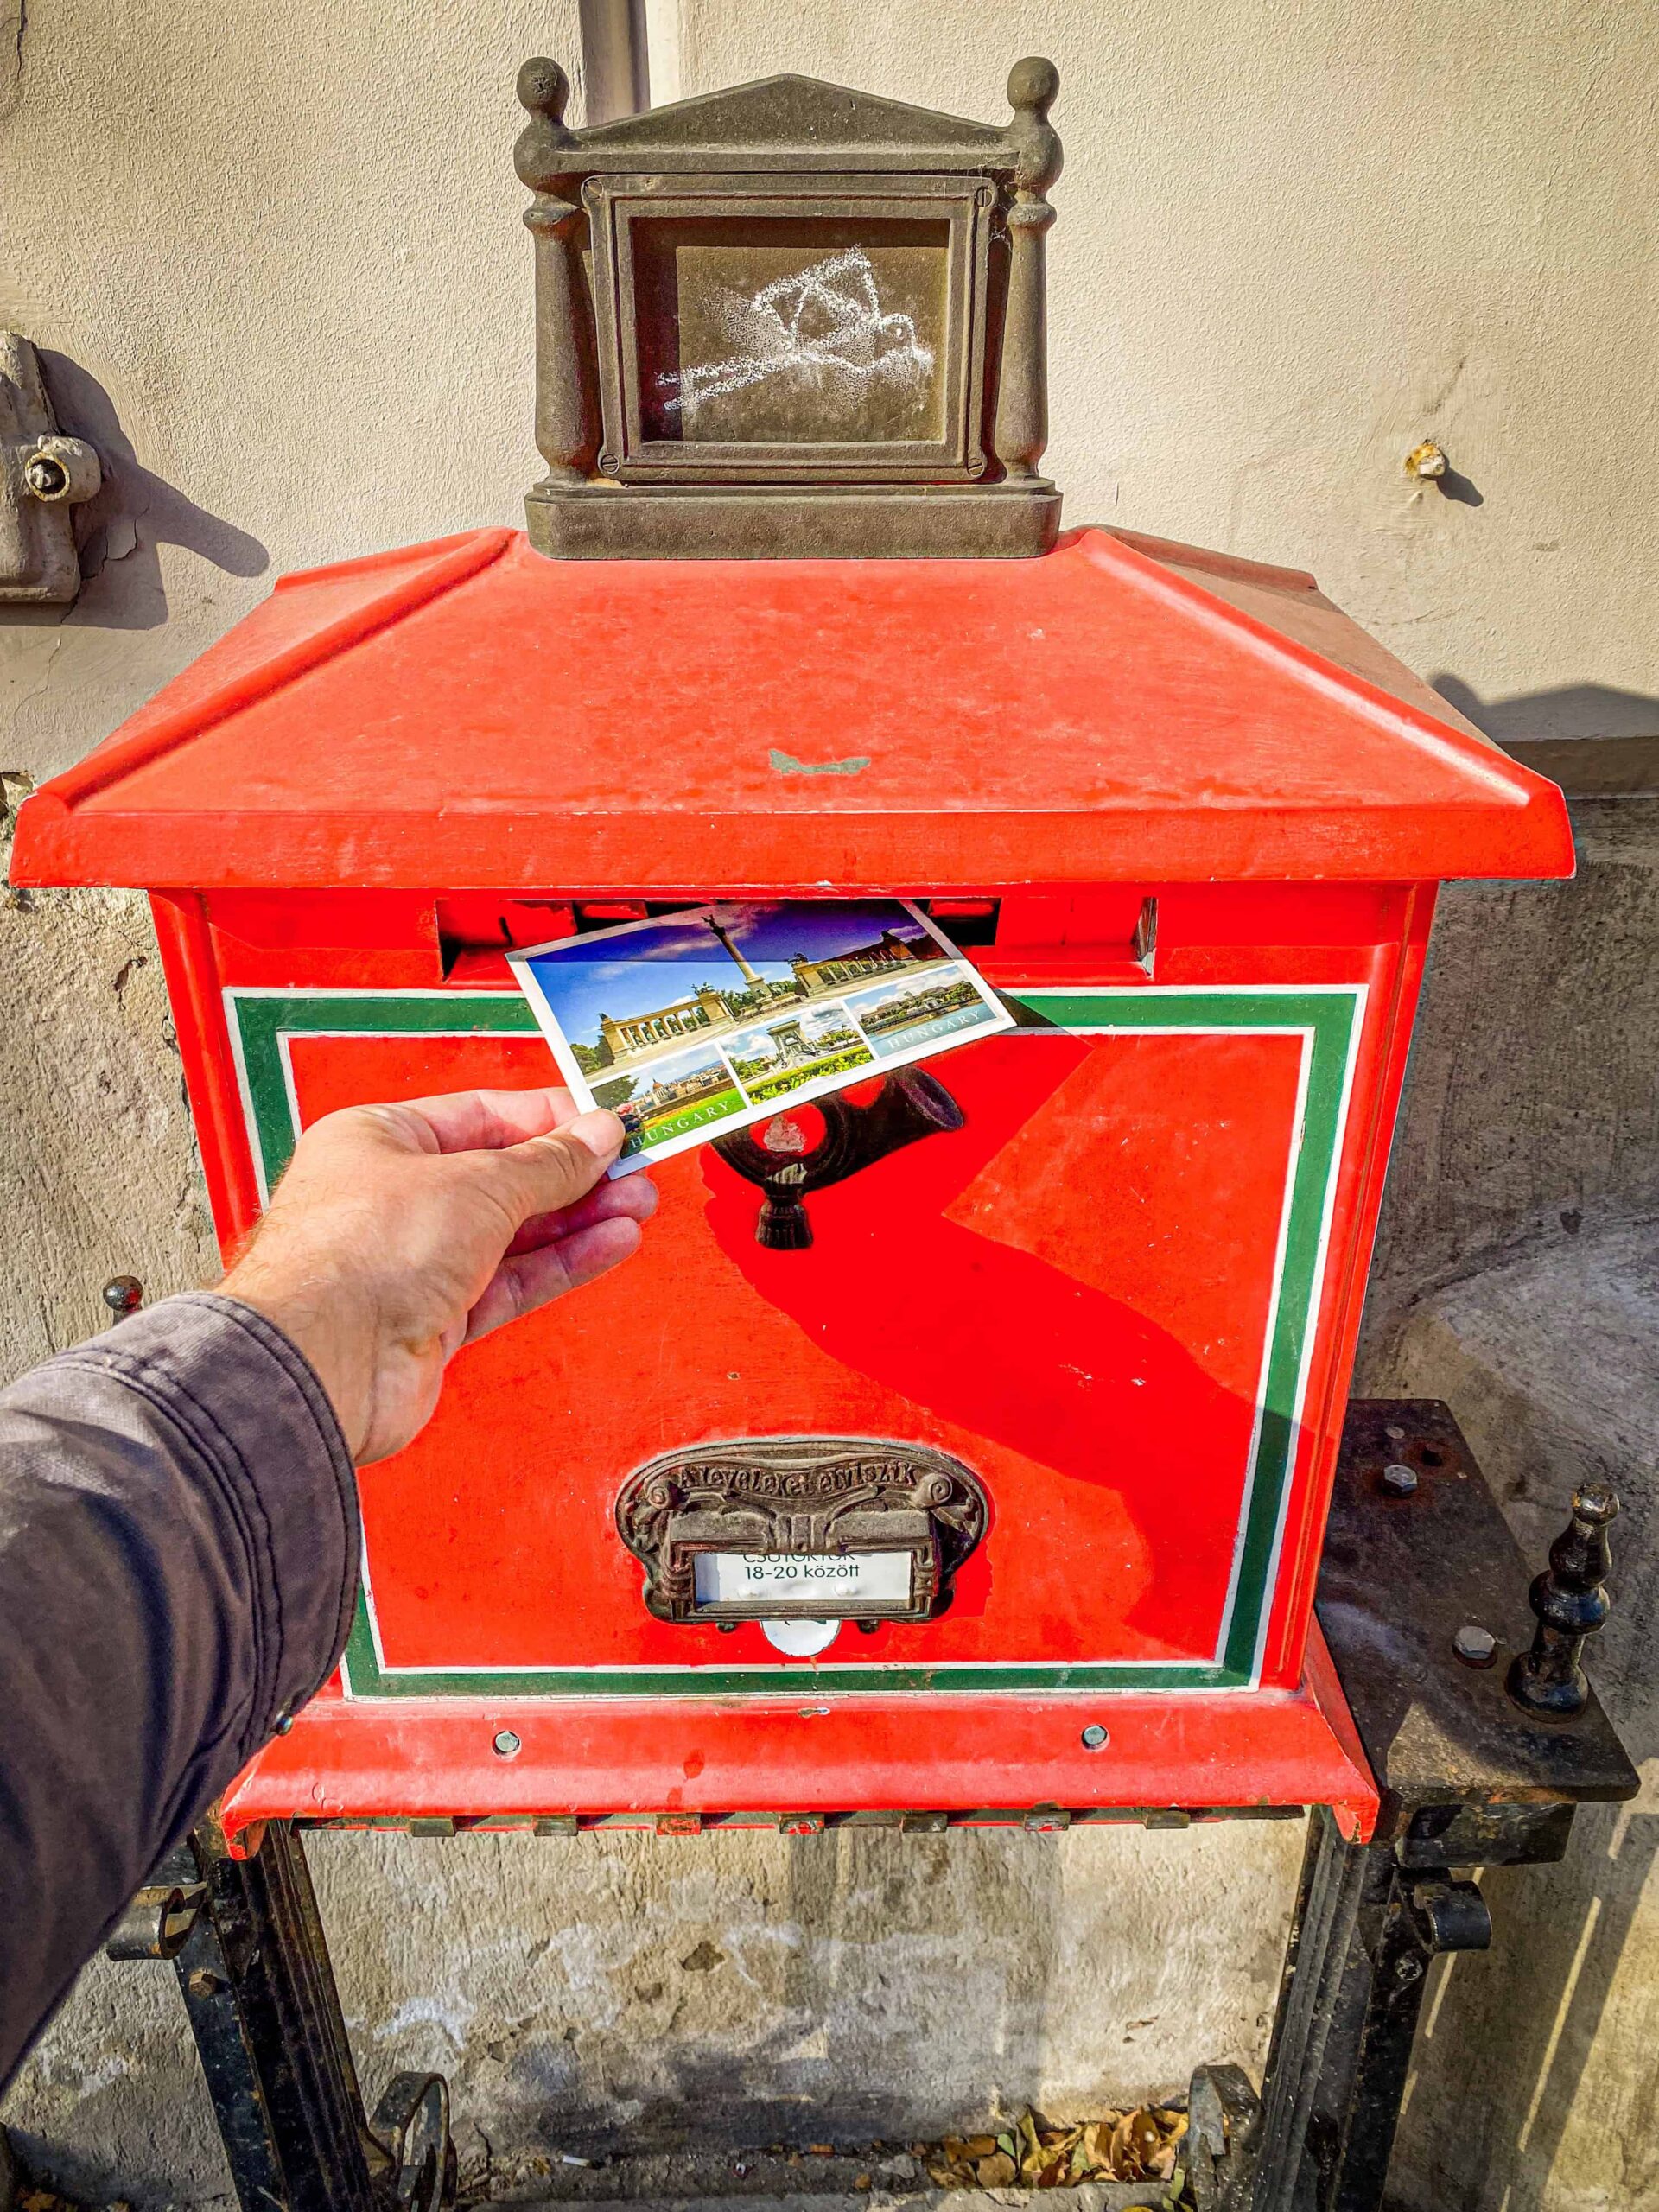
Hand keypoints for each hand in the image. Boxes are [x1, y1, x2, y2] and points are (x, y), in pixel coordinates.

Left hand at [220, 1088, 654, 1463]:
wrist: (320, 1363)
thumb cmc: (358, 1256)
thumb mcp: (476, 1183)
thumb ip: (546, 1162)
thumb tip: (595, 1135)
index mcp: (381, 1140)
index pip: (482, 1115)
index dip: (550, 1119)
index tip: (606, 1122)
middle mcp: (393, 1198)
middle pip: (503, 1176)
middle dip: (576, 1174)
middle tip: (635, 1168)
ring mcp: (414, 1262)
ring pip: (514, 1234)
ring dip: (579, 1220)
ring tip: (637, 1206)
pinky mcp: (435, 1321)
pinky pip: (511, 1282)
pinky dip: (561, 1264)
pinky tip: (609, 1244)